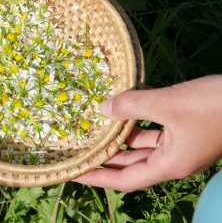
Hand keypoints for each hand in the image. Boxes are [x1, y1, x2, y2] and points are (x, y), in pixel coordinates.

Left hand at [73, 75, 221, 192]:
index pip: (124, 180)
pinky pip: (154, 133)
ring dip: (119, 141)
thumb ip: (132, 106)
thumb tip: (102, 109)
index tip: (73, 173)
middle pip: (131, 167)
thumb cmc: (214, 105)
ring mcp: (182, 146)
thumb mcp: (169, 102)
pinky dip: (137, 126)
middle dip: (104, 161)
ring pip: (142, 148)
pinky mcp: (187, 131)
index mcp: (170, 165)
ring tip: (92, 131)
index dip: (98, 177)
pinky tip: (121, 111)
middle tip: (77, 152)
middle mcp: (174, 161)